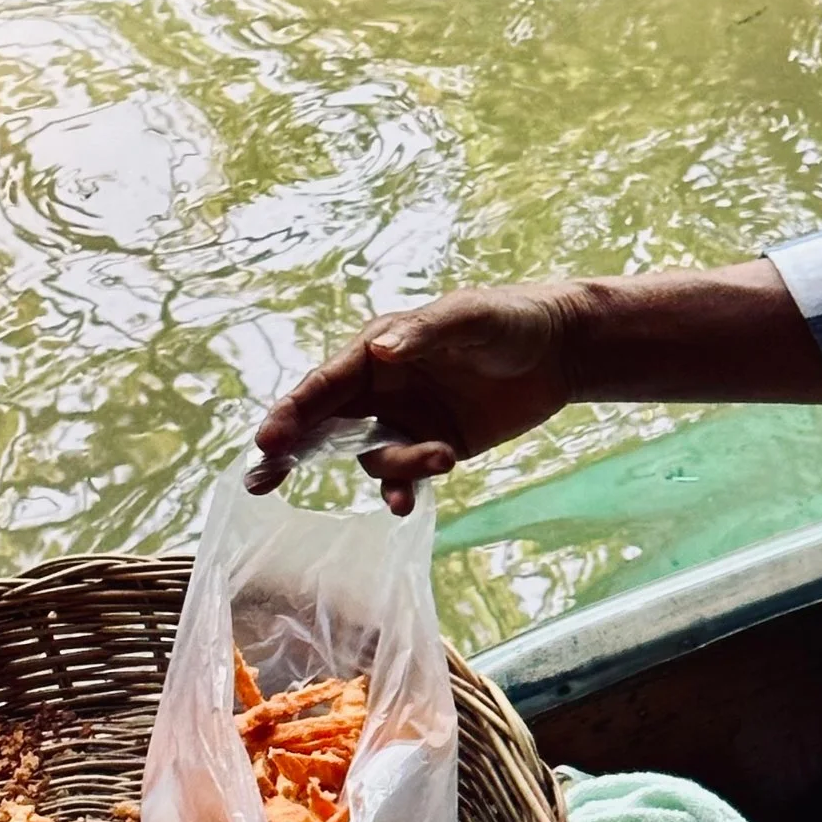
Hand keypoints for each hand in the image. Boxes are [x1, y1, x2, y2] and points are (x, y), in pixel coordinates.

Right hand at [249, 284, 581, 512]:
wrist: (560, 351)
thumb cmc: (509, 319)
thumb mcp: (469, 318)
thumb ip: (424, 334)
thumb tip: (380, 351)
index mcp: (377, 349)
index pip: (325, 384)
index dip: (293, 412)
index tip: (267, 442)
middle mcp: (382, 388)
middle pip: (324, 426)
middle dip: (292, 453)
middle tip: (261, 481)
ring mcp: (406, 420)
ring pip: (374, 458)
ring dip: (397, 467)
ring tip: (443, 455)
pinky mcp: (435, 447)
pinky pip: (407, 476)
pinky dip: (403, 490)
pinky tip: (407, 504)